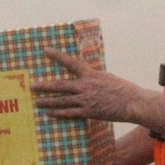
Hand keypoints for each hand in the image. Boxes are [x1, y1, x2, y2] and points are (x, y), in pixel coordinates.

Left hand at [31, 49, 147, 122]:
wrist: (132, 103)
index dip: (56, 56)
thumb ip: (93, 78)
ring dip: (47, 102)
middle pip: (60, 85)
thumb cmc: (122, 89)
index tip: (45, 50)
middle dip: (44, 86)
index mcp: (90, 74)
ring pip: (62, 101)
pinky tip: (50, 113)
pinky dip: (58, 113)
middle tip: (32, 86)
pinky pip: (70, 113)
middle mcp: (84, 86)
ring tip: (36, 102)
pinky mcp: (88, 112)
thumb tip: (84, 77)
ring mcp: (85, 100)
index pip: (70, 62)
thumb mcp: (106, 77)